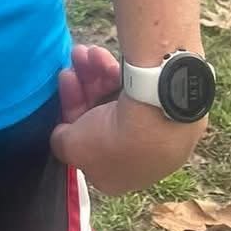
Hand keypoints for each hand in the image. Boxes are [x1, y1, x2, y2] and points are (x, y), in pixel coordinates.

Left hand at [51, 41, 204, 194]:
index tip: (62, 94)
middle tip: (69, 68)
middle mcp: (141, 157)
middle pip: (100, 118)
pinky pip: (134, 87)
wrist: (160, 113)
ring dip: (94, 75)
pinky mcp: (167, 105)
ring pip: (115, 99)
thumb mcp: (74, 147)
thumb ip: (62, 142)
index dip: (70, 118)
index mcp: (119, 177)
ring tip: (83, 54)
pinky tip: (101, 56)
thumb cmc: (114, 137)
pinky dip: (115, 70)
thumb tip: (62, 136)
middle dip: (82, 90)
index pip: (88, 145)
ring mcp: (158, 132)